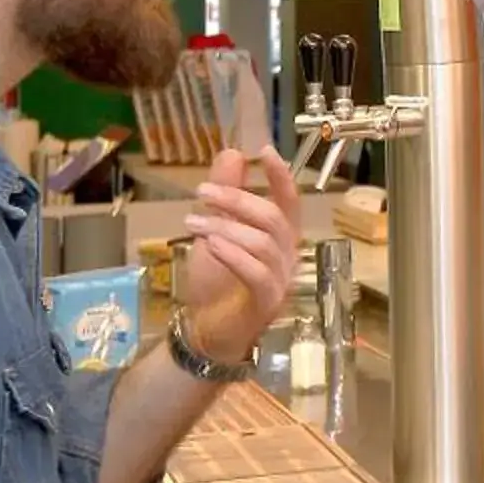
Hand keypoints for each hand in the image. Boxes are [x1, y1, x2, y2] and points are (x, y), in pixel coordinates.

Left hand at [179, 147, 302, 363]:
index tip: (265, 151)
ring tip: (193, 221)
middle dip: (237, 199)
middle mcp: (287, 256)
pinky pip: (256, 273)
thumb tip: (233, 153)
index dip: (281, 177)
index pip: (289, 202)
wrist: (207, 331)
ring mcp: (280, 281)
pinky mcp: (266, 302)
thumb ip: (227, 195)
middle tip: (202, 191)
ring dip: (226, 227)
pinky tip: (210, 243)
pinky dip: (233, 254)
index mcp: (279, 237)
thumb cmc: (216, 281)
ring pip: (263, 243)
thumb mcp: (215, 230)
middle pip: (273, 218)